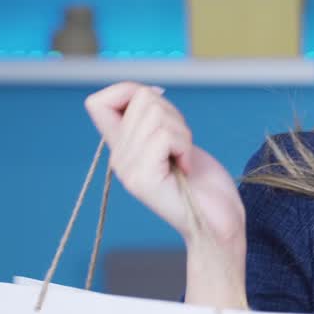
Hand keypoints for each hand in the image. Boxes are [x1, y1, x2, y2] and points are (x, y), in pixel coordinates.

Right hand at [84, 82, 244, 247]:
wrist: (216, 222)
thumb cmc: (202, 183)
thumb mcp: (174, 143)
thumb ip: (154, 120)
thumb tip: (151, 90)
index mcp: (121, 148)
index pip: (97, 102)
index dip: (128, 90)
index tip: (159, 109)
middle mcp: (118, 158)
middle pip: (140, 98)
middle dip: (173, 114)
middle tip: (181, 147)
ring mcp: (127, 169)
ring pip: (154, 114)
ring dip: (182, 132)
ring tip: (183, 158)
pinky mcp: (142, 178)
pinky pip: (164, 135)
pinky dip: (184, 146)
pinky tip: (185, 167)